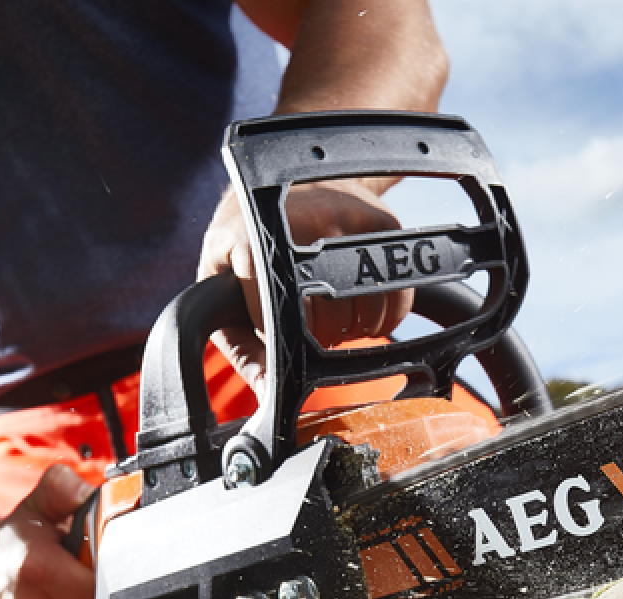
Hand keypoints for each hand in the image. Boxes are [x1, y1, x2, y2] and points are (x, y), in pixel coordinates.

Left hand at [198, 178, 412, 398]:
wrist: (293, 183)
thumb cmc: (251, 242)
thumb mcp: (224, 288)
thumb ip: (242, 346)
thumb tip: (268, 390)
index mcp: (253, 244)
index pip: (281, 320)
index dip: (288, 342)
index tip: (285, 339)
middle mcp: (302, 225)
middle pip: (330, 319)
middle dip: (323, 337)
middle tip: (312, 326)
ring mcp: (348, 221)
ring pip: (368, 310)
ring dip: (356, 328)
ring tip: (335, 312)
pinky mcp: (384, 224)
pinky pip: (398, 296)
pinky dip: (386, 316)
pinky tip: (361, 305)